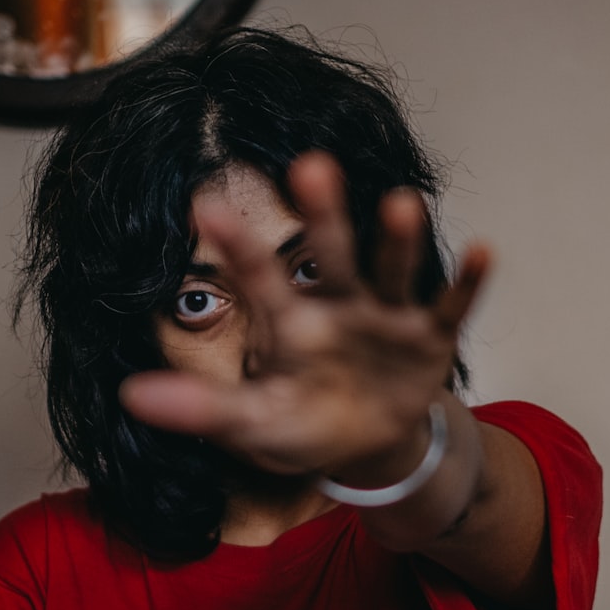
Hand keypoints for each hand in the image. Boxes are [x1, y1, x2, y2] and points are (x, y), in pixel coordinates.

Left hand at [120, 152, 490, 482]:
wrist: (364, 444)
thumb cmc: (302, 423)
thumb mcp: (251, 421)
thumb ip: (200, 407)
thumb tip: (127, 395)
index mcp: (290, 325)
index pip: (261, 282)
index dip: (238, 248)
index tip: (204, 203)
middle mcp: (337, 308)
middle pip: (331, 256)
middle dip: (323, 215)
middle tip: (311, 165)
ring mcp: (385, 318)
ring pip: (391, 271)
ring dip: (396, 240)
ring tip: (401, 201)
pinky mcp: (429, 337)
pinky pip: (450, 308)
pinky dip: (465, 283)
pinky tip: (482, 250)